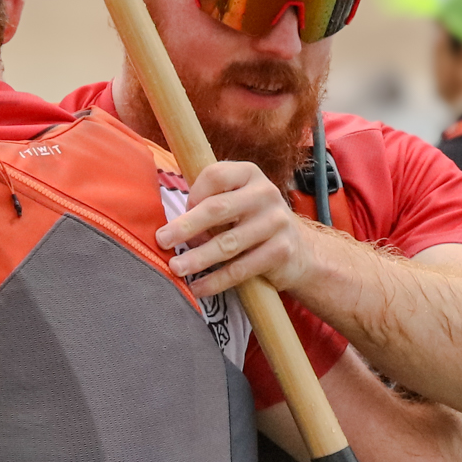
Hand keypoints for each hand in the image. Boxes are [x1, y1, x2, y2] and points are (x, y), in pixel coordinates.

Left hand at [159, 162, 312, 298]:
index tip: (180, 211)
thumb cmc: (250, 221)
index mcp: (249, 174)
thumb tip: (172, 229)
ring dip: (198, 258)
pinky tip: (198, 287)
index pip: (215, 175)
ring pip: (228, 242)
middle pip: (218, 208)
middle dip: (185, 227)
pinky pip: (241, 269)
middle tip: (162, 241)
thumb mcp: (234, 202)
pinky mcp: (281, 251)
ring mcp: (276, 221)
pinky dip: (216, 280)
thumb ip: (207, 205)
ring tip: (176, 269)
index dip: (193, 194)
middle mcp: (265, 193)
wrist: (300, 249)